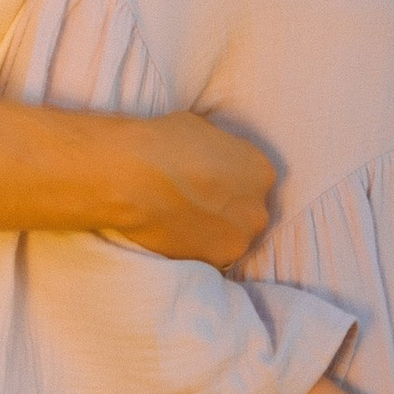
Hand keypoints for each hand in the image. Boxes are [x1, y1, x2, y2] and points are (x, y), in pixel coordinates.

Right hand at [109, 112, 277, 265]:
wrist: (131, 177)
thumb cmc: (163, 144)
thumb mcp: (205, 131)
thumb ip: (222, 152)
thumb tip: (215, 160)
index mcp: (262, 172)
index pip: (254, 180)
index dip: (230, 181)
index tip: (209, 183)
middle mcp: (257, 209)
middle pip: (247, 213)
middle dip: (227, 210)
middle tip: (196, 204)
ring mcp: (238, 240)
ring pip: (231, 238)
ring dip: (213, 232)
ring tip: (183, 221)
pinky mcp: (214, 262)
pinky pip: (209, 256)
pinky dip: (196, 248)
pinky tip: (175, 233)